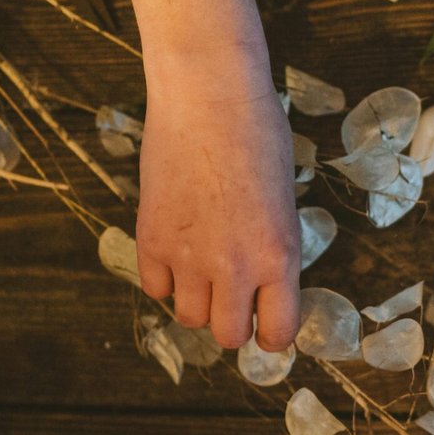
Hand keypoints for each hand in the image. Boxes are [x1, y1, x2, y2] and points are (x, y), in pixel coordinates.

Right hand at [135, 44, 301, 352]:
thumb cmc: (259, 134)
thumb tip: (261, 278)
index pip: (278, 332)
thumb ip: (272, 245)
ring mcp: (189, 258)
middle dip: (233, 320)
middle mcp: (235, 268)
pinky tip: (176, 248)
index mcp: (279, 255)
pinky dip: (165, 278)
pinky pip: (155, 288)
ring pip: (189, 317)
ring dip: (198, 300)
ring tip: (204, 266)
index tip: (269, 320)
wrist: (209, 98)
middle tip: (234, 294)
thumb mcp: (282, 197)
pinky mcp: (150, 242)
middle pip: (228, 336)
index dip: (273, 331)